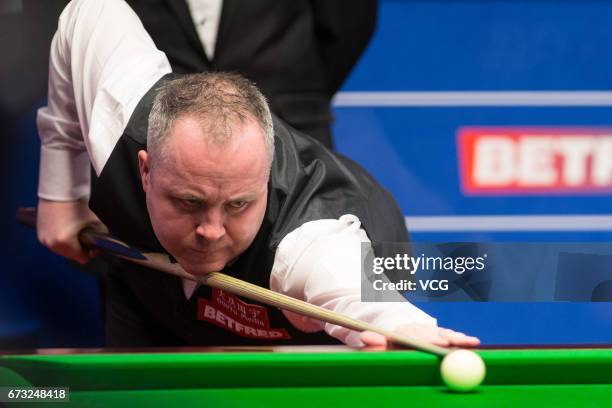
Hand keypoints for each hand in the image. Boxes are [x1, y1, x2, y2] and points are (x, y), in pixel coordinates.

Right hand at [36, 198, 107, 263]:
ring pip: (60, 249)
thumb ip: (100, 237)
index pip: (81, 259)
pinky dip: (59, 237)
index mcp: (64, 243)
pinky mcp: (39, 232)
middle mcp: (51, 243)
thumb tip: (101, 245)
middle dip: (79, 248)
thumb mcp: (95, 222)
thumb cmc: (76, 204)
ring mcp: (43, 238)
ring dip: (68, 243)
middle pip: (70, 255)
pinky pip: (52, 241)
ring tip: (74, 230)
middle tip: (84, 236)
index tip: (93, 245)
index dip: (90, 252)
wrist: (60, 190)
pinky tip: (65, 227)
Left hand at [361, 323, 479, 347]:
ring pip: (446, 333)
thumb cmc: (390, 338)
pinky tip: (472, 342)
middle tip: (459, 342)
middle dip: (448, 338)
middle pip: (436, 334)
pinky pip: (451, 335)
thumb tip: (366, 336)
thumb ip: (375, 339)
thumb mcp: (380, 338)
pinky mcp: (439, 334)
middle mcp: (420, 329)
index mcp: (405, 331)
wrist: (397, 324)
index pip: (418, 335)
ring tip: (472, 342)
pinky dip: (460, 338)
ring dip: (458, 338)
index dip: (430, 339)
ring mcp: (431, 331)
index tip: (440, 342)